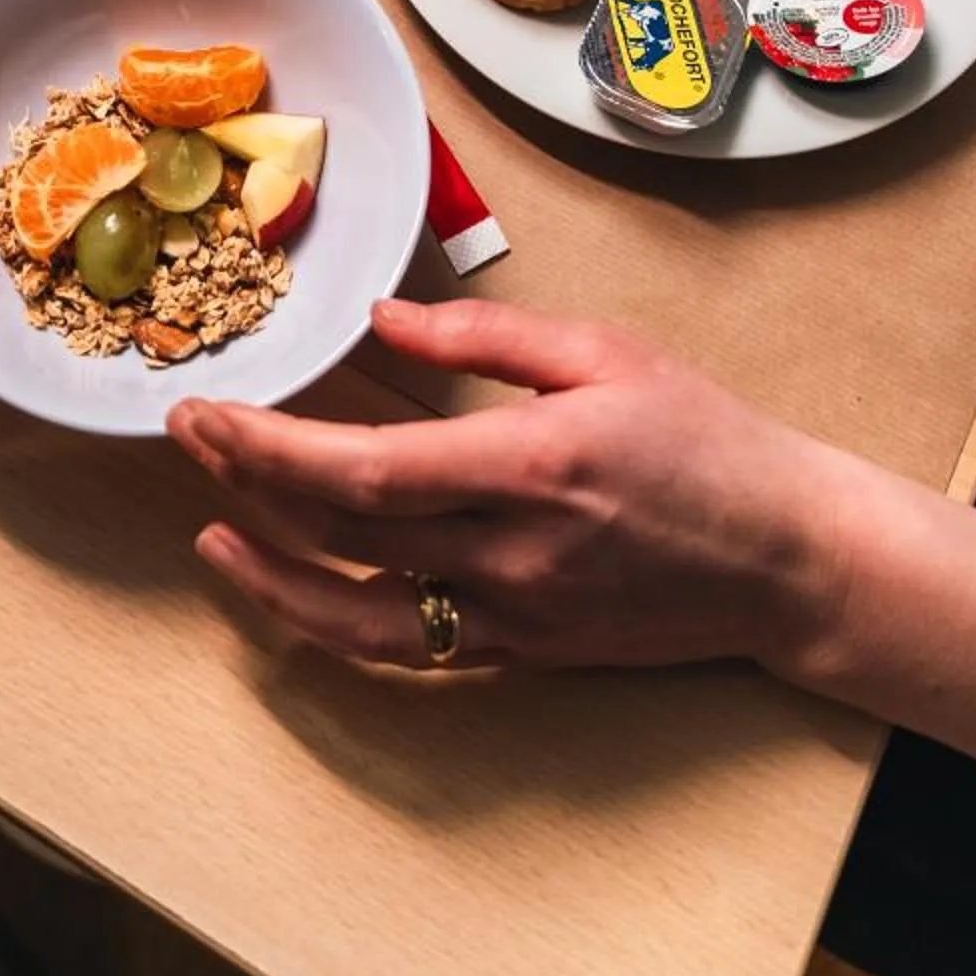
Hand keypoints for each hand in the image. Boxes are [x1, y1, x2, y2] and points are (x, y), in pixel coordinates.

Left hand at [168, 299, 843, 672]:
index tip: (209, 412)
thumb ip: (484, 338)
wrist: (787, 559)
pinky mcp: (522, 654)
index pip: (364, 472)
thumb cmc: (706, 441)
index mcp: (530, 465)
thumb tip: (380, 321)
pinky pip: (407, 649)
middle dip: (247, 486)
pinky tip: (294, 588)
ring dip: (271, 579)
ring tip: (211, 537)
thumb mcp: (606, 352)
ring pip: (358, 616)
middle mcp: (509, 554)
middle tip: (187, 435)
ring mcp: (513, 618)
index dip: (269, 449)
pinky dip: (335, 624)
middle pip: (344, 535)